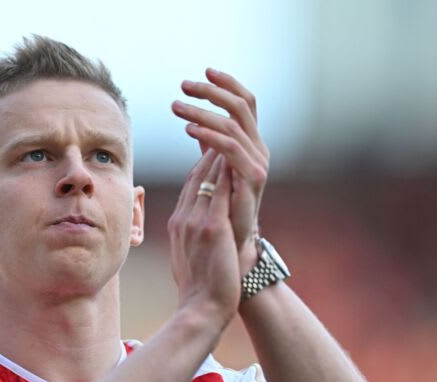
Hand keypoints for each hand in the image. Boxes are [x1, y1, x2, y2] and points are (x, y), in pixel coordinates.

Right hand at [168, 149, 240, 327]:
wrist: (200, 311)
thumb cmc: (199, 294)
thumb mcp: (190, 261)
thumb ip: (193, 242)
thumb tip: (199, 239)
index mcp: (178, 227)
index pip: (189, 188)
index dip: (202, 167)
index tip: (214, 152)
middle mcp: (183, 219)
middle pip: (195, 177)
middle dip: (209, 153)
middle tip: (223, 131)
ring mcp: (195, 223)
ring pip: (206, 179)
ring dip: (219, 155)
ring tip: (231, 135)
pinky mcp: (211, 229)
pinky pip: (220, 191)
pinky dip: (228, 172)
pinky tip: (238, 157)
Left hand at [171, 69, 268, 267]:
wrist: (230, 254)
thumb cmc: (218, 219)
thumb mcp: (211, 179)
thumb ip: (207, 154)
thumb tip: (194, 128)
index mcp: (249, 148)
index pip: (243, 105)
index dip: (226, 87)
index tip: (203, 73)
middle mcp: (258, 152)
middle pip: (242, 107)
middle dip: (213, 92)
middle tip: (185, 85)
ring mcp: (257, 165)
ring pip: (233, 125)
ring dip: (203, 112)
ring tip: (177, 106)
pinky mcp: (252, 180)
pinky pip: (231, 149)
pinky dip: (210, 136)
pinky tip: (190, 130)